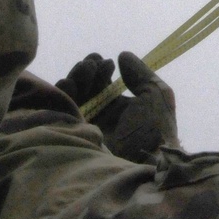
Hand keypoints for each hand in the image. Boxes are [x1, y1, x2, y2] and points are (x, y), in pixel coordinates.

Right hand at [56, 51, 178, 161]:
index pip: (105, 85)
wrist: (143, 163)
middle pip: (87, 89)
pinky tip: (68, 84)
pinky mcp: (74, 136)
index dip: (102, 70)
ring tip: (83, 70)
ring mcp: (87, 127)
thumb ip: (140, 73)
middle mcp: (103, 117)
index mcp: (122, 108)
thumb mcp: (155, 95)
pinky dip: (62, 95)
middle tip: (90, 64)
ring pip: (74, 98)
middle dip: (87, 72)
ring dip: (76, 80)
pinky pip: (62, 113)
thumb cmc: (154, 129)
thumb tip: (122, 55)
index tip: (103, 61)